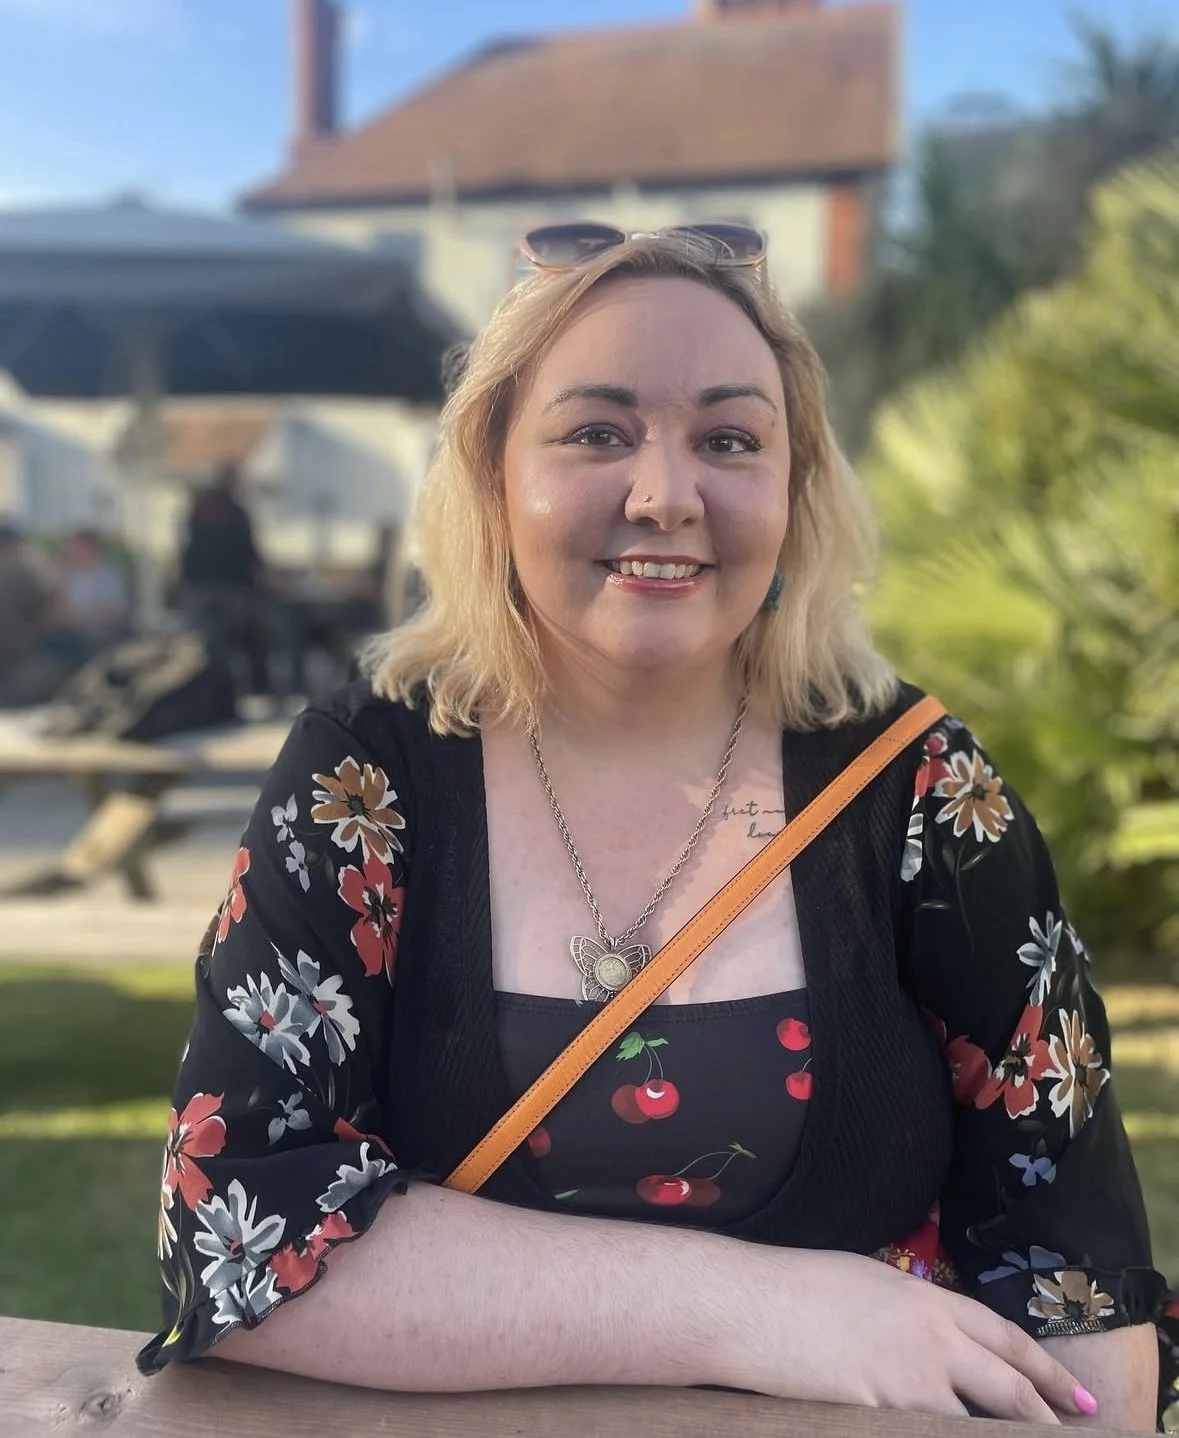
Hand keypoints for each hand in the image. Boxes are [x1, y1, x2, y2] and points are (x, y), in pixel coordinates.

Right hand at [716, 1247, 1093, 1423]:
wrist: (753, 1305)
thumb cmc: (800, 1285)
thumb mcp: (870, 1281)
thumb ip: (912, 1308)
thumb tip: (933, 1332)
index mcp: (931, 1302)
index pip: (1008, 1341)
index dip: (1048, 1373)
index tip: (1077, 1399)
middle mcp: (933, 1343)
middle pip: (1008, 1389)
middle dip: (1045, 1418)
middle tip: (1073, 1435)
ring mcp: (909, 1385)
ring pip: (974, 1426)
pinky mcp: (880, 1417)